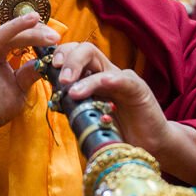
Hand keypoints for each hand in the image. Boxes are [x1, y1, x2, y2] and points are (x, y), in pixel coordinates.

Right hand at [0, 13, 59, 157]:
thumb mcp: (20, 87)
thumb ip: (30, 72)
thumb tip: (48, 60)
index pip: (20, 38)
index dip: (38, 35)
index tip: (57, 38)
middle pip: (13, 35)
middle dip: (34, 31)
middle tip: (54, 34)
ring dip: (16, 28)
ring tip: (33, 20)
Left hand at [53, 42, 172, 155]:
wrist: (149, 146)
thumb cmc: (118, 132)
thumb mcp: (90, 118)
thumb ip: (75, 108)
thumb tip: (54, 104)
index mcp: (92, 77)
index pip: (72, 54)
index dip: (58, 57)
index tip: (46, 68)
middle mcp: (105, 73)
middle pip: (84, 49)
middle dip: (66, 58)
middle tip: (58, 76)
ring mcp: (122, 79)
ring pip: (98, 59)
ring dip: (79, 68)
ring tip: (70, 89)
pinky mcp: (138, 90)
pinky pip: (122, 79)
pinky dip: (108, 80)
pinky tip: (101, 85)